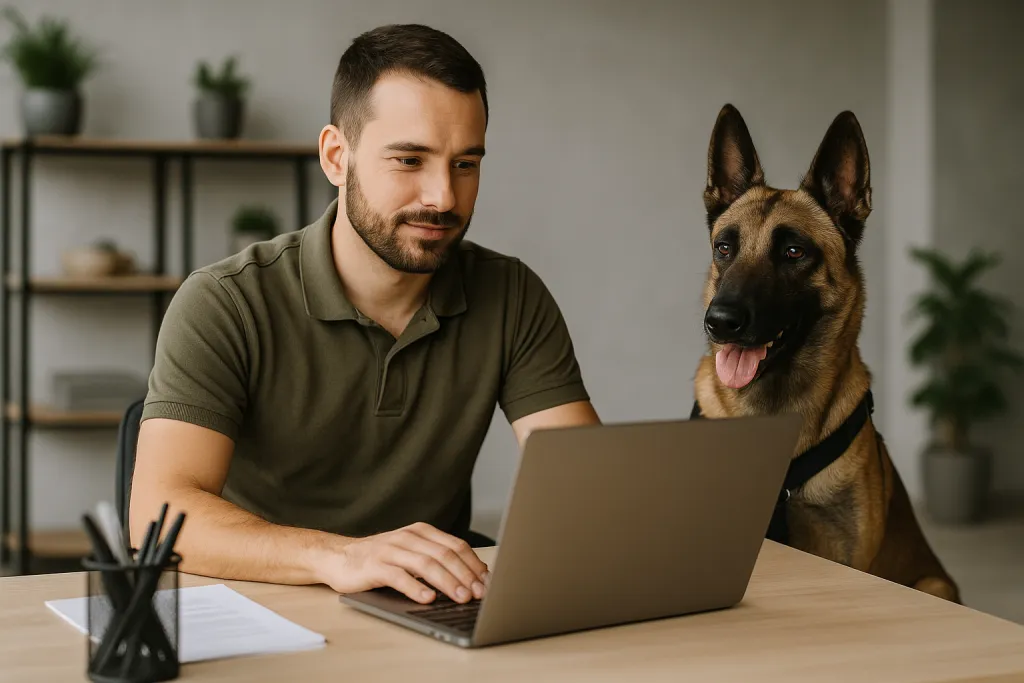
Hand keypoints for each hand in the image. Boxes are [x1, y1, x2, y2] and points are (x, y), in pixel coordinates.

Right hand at [320, 522, 489, 604]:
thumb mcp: (411, 553)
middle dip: (466, 575)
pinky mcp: (375, 566)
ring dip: (447, 582)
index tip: (488, 582)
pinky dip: (415, 588)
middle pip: (445, 555)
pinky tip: (427, 599)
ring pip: (426, 564)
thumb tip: (471, 579)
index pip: (456, 546)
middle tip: (480, 594)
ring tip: (461, 598)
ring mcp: (391, 550)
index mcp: (421, 532)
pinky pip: (399, 576)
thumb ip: (436, 560)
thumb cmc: (381, 559)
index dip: (474, 564)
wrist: (339, 557)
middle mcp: (408, 537)